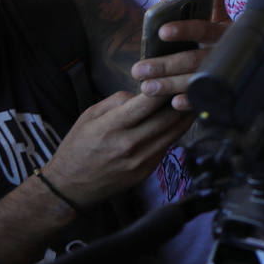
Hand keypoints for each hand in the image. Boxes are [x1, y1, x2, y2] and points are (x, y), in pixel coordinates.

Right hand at [41, 91, 193, 207]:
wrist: (70, 187)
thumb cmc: (77, 147)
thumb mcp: (89, 116)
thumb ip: (117, 101)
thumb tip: (143, 92)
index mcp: (112, 127)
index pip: (148, 103)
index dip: (166, 88)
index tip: (175, 76)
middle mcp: (130, 144)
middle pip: (168, 117)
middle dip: (182, 100)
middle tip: (192, 86)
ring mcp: (141, 160)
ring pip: (174, 133)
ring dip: (185, 116)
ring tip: (193, 100)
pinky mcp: (147, 171)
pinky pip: (166, 146)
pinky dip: (174, 132)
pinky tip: (178, 121)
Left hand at [130, 7, 229, 110]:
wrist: (245, 62)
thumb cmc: (218, 41)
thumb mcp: (219, 24)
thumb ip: (209, 10)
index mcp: (221, 33)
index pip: (203, 29)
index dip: (184, 30)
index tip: (161, 32)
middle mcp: (224, 53)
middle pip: (194, 59)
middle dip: (165, 65)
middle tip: (138, 70)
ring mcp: (224, 74)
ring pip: (196, 80)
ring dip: (170, 84)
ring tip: (146, 88)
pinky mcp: (223, 92)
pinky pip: (206, 98)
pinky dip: (191, 100)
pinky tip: (174, 102)